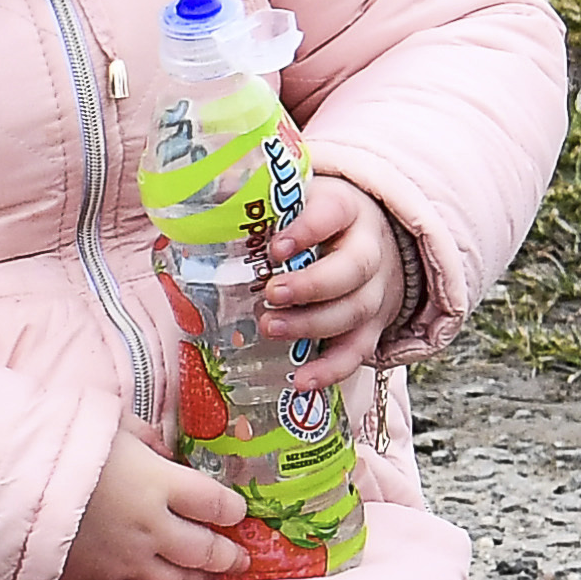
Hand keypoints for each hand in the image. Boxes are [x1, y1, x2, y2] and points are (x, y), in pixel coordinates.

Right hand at [59, 437, 249, 579]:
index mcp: (159, 483)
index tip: (236, 511)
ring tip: (205, 575)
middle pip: (207, 551)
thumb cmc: (61, 445)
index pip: (216, 504)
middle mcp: (151, 527)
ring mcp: (125, 559)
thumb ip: (146, 439)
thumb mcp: (110, 424)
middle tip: (239, 557)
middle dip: (228, 556)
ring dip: (196, 578)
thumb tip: (165, 452)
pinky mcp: (98, 579)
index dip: (232, 510)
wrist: (8, 484)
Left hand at [260, 171, 403, 388]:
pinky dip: (331, 370)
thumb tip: (205, 201)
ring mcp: (375, 291)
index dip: (307, 230)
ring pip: (355, 311)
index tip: (275, 246)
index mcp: (347, 209)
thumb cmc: (319, 220)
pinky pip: (357, 352)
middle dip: (311, 285)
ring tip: (271, 328)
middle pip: (352, 269)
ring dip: (312, 325)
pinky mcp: (373, 326)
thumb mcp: (298, 199)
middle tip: (272, 293)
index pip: (333, 213)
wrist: (372, 241)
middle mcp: (369, 250)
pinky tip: (301, 380)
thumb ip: (258, 199)